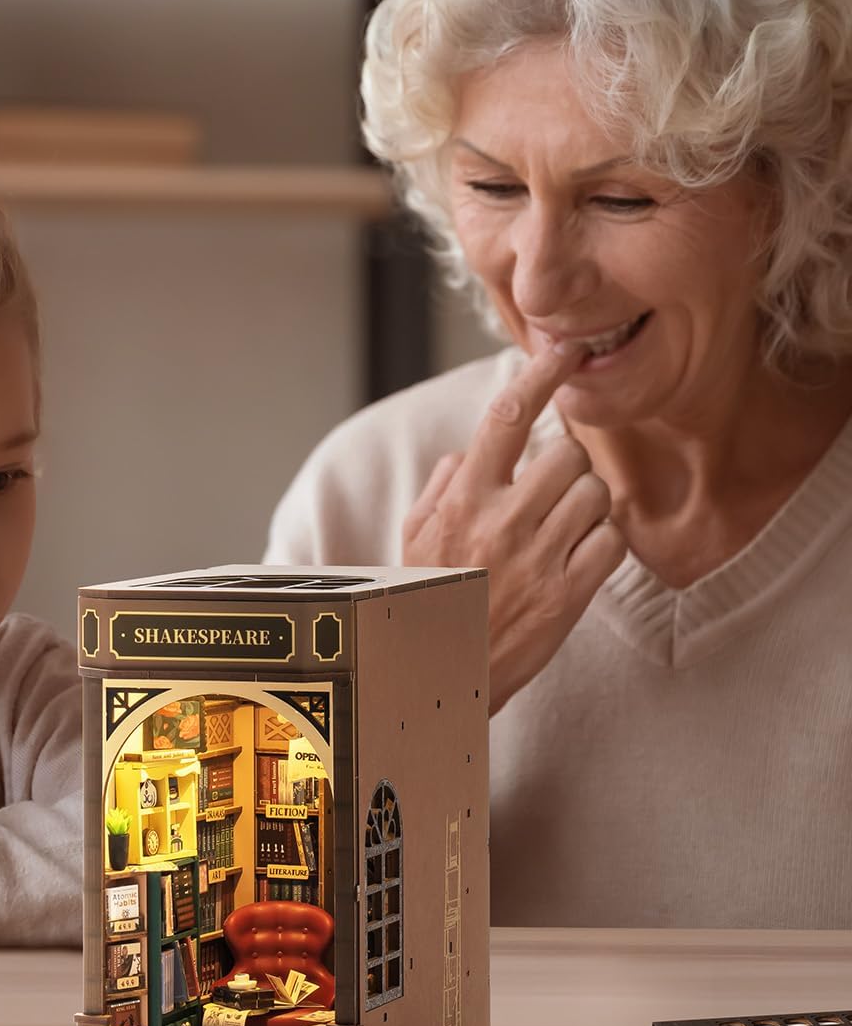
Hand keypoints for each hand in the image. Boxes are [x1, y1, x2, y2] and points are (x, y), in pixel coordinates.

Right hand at [402, 346, 626, 714]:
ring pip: (595, 495)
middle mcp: (501, 521)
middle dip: (568, 468)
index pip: (507, 416)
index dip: (541, 374)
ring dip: (587, 506)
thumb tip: (468, 453)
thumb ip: (442, 487)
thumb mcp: (413, 537)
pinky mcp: (568, 597)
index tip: (564, 349)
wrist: (437, 676)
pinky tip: (577, 558)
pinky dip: (603, 544)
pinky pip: (612, 542)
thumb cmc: (424, 600)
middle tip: (553, 493)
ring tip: (562, 531)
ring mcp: (538, 559)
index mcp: (463, 498)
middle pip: (568, 455)